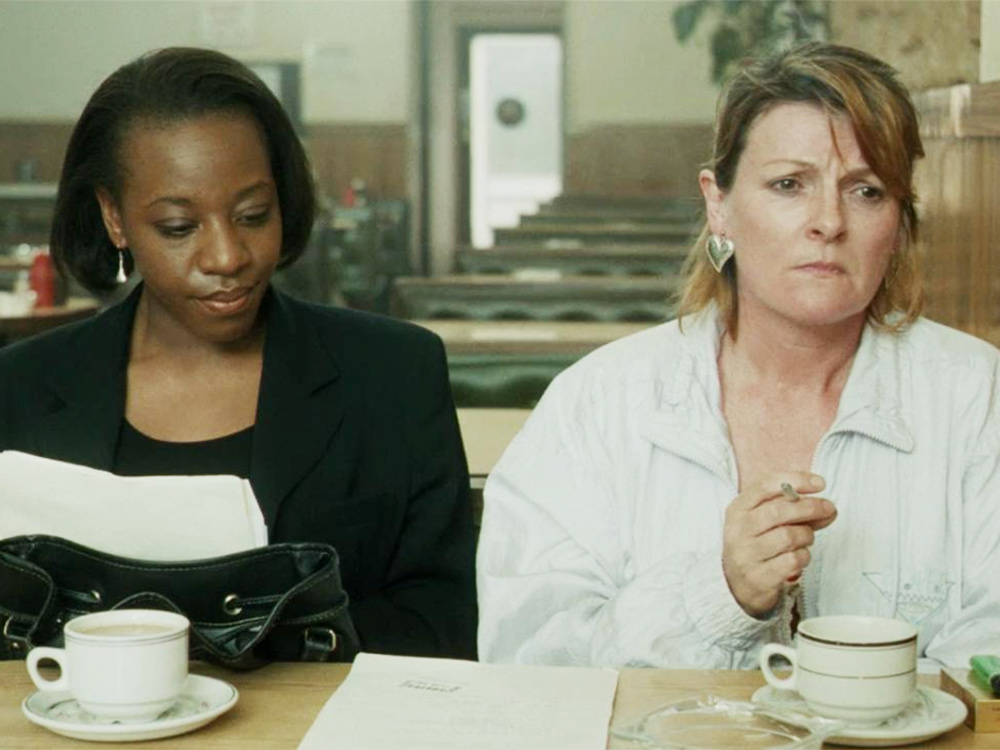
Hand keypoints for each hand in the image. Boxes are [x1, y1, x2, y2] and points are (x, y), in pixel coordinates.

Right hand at [721, 473, 835, 617]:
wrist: (737, 584)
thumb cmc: (757, 544)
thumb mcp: (767, 521)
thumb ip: (795, 511)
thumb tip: (828, 509)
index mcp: (738, 509)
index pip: (766, 486)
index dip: (795, 481)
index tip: (820, 483)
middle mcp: (739, 530)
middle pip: (779, 510)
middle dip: (810, 507)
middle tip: (828, 508)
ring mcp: (746, 554)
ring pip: (789, 536)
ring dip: (807, 535)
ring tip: (806, 538)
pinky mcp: (759, 577)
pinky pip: (793, 561)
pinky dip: (803, 556)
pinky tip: (799, 556)